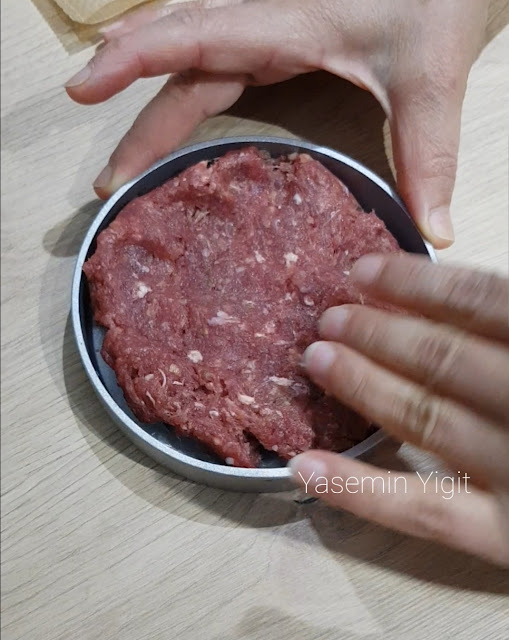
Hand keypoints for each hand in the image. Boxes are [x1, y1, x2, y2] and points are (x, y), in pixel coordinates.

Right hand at [65, 0, 488, 247]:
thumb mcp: (431, 72)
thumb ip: (427, 153)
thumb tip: (434, 232)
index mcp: (288, 20)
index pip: (194, 37)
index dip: (135, 60)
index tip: (85, 87)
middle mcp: (264, 19)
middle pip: (179, 62)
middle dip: (135, 113)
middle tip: (108, 177)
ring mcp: (265, 26)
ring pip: (188, 59)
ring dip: (148, 101)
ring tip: (122, 157)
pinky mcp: (274, 38)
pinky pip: (210, 60)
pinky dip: (178, 85)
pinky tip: (165, 109)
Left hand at [291, 254, 508, 566]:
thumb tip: (456, 294)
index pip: (482, 300)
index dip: (415, 283)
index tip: (363, 270)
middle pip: (444, 356)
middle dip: (379, 331)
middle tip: (329, 316)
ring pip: (427, 419)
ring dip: (364, 385)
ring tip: (316, 359)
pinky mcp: (507, 539)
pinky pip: (424, 511)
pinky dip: (360, 490)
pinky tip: (307, 467)